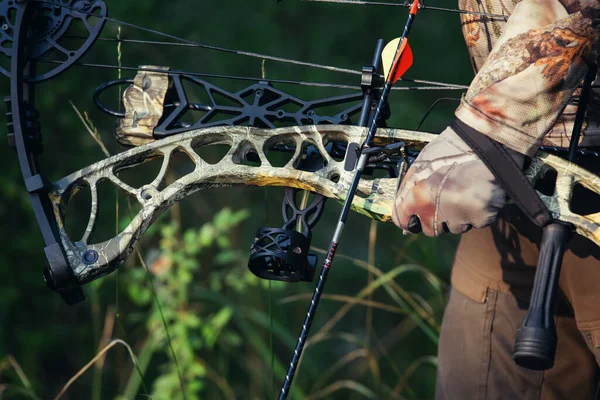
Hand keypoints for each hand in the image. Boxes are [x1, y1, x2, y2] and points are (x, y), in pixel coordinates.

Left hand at [392, 126, 521, 236]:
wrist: (485, 142)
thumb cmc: (452, 149)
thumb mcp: (422, 163)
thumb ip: (410, 187)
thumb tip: (403, 203)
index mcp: (417, 197)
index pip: (403, 221)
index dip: (408, 218)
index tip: (412, 216)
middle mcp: (434, 212)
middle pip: (430, 229)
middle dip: (435, 219)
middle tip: (446, 200)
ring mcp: (459, 218)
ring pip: (455, 227)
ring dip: (458, 216)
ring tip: (465, 192)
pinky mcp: (481, 218)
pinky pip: (476, 222)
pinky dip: (477, 212)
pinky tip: (479, 193)